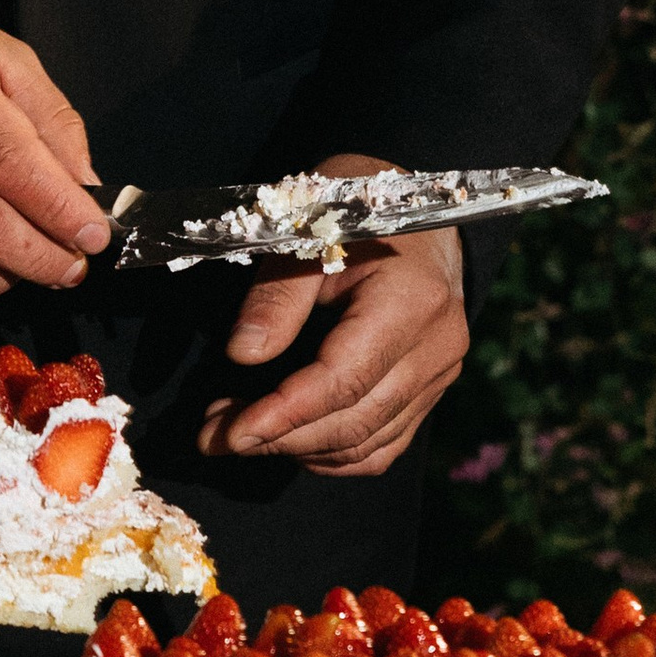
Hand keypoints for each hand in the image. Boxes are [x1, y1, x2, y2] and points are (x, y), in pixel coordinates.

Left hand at [197, 170, 468, 479]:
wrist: (412, 203)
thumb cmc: (351, 210)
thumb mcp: (304, 235)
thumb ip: (276, 297)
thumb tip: (242, 356)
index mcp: (409, 301)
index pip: (342, 381)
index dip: (282, 416)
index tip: (228, 435)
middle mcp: (436, 345)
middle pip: (355, 422)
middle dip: (279, 439)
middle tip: (215, 435)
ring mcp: (439, 372)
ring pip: (369, 444)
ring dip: (299, 449)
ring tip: (240, 430)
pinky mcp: (432, 387)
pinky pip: (385, 443)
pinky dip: (334, 453)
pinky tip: (289, 438)